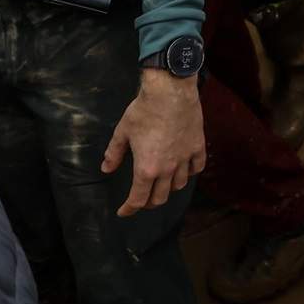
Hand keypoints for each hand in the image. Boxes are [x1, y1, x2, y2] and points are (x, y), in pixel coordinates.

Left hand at [101, 69, 204, 217]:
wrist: (170, 91)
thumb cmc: (144, 110)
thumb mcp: (122, 132)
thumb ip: (114, 154)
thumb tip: (106, 168)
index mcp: (146, 168)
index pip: (138, 199)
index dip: (129, 209)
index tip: (124, 211)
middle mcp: (167, 168)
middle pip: (160, 197)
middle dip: (148, 203)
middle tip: (141, 199)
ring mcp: (184, 158)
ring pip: (179, 185)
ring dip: (169, 189)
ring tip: (163, 185)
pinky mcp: (197, 147)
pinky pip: (196, 168)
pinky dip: (189, 173)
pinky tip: (184, 170)